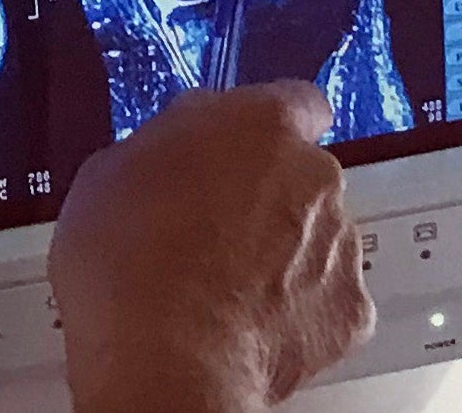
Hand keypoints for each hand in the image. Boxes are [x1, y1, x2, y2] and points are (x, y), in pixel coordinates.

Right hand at [49, 82, 375, 412]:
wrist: (160, 361)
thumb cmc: (127, 264)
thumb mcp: (112, 167)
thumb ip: (167, 142)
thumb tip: (175, 151)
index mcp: (260, 123)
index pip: (295, 101)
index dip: (268, 128)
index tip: (246, 149)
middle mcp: (313, 174)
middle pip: (304, 174)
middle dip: (270, 197)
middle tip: (215, 231)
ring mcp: (338, 244)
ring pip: (320, 238)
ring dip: (287, 254)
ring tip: (228, 288)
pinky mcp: (349, 312)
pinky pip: (330, 302)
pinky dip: (301, 313)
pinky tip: (252, 324)